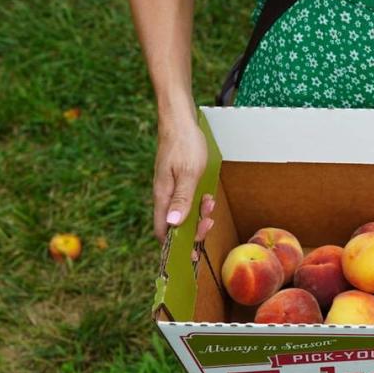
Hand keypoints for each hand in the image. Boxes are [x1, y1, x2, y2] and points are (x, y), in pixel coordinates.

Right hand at [152, 115, 208, 241]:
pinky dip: (198, 202)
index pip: (164, 231)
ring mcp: (170, 188)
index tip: (193, 254)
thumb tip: (173, 224)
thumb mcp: (189, 173)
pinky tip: (207, 195)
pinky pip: (187, 200)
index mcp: (163, 196)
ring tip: (210, 203)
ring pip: (183, 213)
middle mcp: (164, 195)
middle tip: (209, 221)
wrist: (180, 119)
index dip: (176, 247)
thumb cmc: (185, 144)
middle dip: (194, 229)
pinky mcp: (177, 181)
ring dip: (199, 214)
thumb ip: (182, 200)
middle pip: (175, 225)